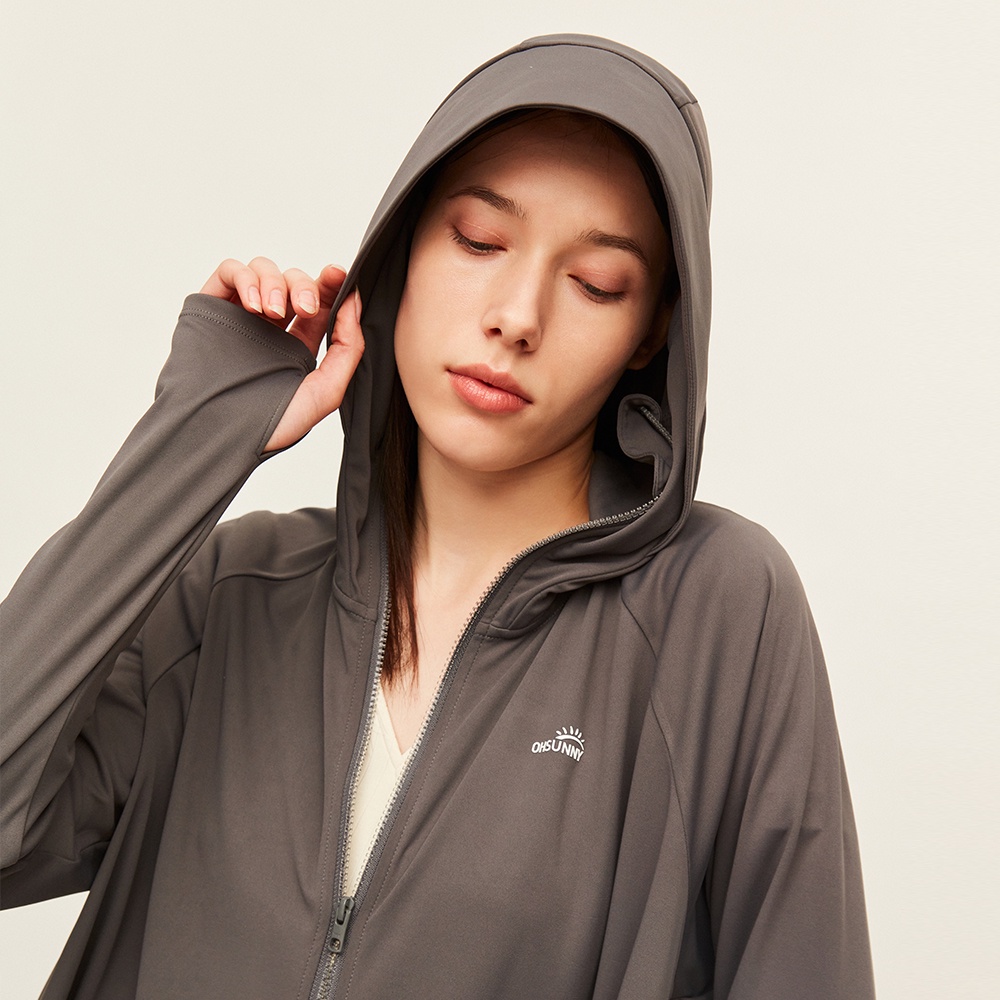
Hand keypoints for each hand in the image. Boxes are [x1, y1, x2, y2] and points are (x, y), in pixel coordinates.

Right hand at [200, 257, 363, 450]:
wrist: (222, 435)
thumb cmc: (271, 425)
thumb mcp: (325, 392)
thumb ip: (347, 348)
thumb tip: (355, 302)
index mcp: (297, 344)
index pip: (318, 301)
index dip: (330, 284)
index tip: (339, 275)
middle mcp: (269, 327)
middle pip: (293, 282)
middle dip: (304, 285)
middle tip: (306, 306)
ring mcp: (240, 315)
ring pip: (263, 270)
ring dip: (275, 282)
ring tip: (273, 312)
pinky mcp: (212, 308)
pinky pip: (229, 271)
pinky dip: (245, 278)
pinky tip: (254, 305)